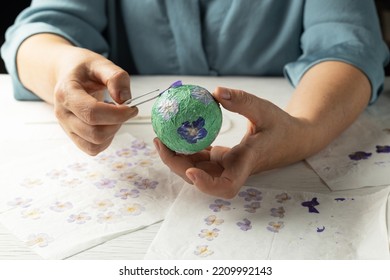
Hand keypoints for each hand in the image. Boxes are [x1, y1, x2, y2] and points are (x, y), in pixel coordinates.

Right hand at [53, 48, 137, 154]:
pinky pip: (93, 149)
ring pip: (95, 145)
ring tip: (113, 115)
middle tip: (125, 110)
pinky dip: (107, 140)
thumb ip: (116, 77)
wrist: (67, 74)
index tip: (132, 108)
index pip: (92, 113)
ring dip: (112, 133)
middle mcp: (63, 113)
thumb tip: (124, 98)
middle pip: (95, 133)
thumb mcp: (101, 63)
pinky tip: (108, 123)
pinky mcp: (73, 136)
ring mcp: (66, 127)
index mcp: (66, 93)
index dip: (117, 114)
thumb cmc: (84, 69)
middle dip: (117, 123)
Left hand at [154, 87, 304, 197]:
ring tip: (162, 135)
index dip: (206, 184)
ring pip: (196, 168)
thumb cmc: (282, 127)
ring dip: (176, 156)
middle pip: (200, 177)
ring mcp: (226, 166)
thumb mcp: (265, 109)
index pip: (226, 186)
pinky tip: (176, 133)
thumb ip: (242, 101)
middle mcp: (232, 169)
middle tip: (160, 140)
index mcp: (246, 163)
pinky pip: (200, 157)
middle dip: (176, 164)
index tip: (190, 171)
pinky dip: (186, 148)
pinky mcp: (222, 160)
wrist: (292, 140)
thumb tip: (216, 91)